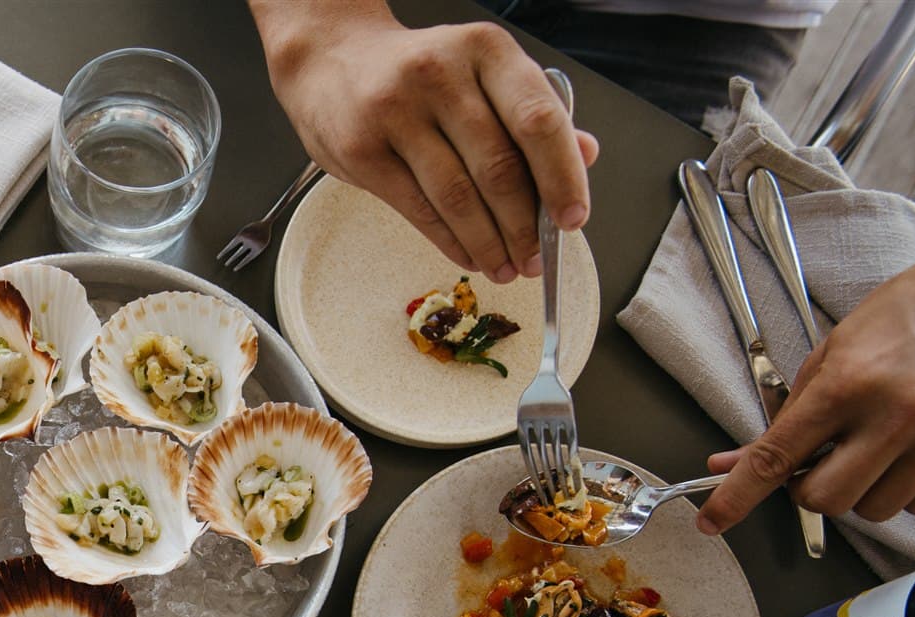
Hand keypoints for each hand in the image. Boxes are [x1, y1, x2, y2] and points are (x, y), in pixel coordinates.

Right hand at [255, 3, 597, 281]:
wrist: (329, 57)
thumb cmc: (416, 71)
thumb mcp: (479, 73)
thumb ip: (529, 111)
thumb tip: (585, 156)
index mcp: (485, 50)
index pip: (537, 119)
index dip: (561, 176)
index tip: (572, 219)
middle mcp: (441, 75)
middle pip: (497, 166)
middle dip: (523, 226)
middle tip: (535, 260)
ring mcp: (396, 112)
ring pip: (457, 195)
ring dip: (487, 242)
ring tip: (504, 267)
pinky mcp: (361, 150)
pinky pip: (417, 208)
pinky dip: (449, 240)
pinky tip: (467, 255)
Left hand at [698, 240, 914, 532]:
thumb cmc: (905, 315)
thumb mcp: (833, 354)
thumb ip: (786, 415)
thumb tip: (734, 463)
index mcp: (849, 385)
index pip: (776, 458)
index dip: (737, 497)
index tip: (713, 520)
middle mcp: (897, 415)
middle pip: (826, 500)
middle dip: (812, 489)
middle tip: (822, 458)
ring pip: (875, 510)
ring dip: (862, 490)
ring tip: (875, 444)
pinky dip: (905, 487)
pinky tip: (909, 449)